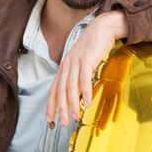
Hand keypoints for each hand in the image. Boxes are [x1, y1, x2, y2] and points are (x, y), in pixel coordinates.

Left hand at [47, 11, 127, 125]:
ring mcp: (76, 62)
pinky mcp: (87, 60)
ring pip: (71, 87)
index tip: (50, 119)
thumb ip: (78, 78)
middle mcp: (67, 65)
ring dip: (72, 104)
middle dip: (60, 108)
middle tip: (62, 123)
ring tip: (75, 116)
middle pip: (60, 91)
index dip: (51, 105)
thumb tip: (79, 96)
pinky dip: (86, 92)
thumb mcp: (82, 63)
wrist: (102, 29)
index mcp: (64, 67)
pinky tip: (88, 102)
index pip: (54, 89)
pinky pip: (84, 79)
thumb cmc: (93, 47)